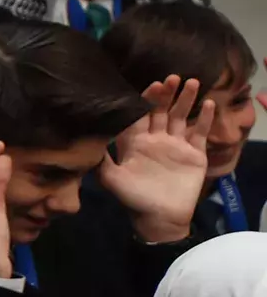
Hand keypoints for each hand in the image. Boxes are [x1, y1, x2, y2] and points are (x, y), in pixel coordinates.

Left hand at [99, 75, 211, 243]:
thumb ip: (102, 161)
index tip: (151, 85)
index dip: (145, 100)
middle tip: (171, 77)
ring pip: (181, 117)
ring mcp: (176, 145)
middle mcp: (156, 140)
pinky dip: (204, 119)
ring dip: (186, 100)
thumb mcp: (113, 180)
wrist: (160, 219)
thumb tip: (89, 142)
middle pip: (161, 111)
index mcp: (136, 143)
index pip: (140, 115)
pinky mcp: (194, 154)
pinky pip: (199, 133)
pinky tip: (208, 103)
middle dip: (166, 95)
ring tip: (193, 82)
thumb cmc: (134, 200)